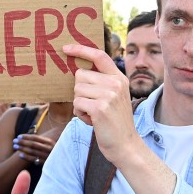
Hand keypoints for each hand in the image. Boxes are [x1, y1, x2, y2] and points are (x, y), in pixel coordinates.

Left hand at [13, 133, 55, 165]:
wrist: (64, 163)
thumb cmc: (55, 152)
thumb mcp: (51, 144)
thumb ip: (43, 141)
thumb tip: (30, 136)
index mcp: (50, 142)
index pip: (36, 138)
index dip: (27, 136)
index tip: (19, 136)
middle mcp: (48, 148)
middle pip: (33, 144)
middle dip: (23, 142)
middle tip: (14, 141)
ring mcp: (47, 156)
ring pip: (33, 151)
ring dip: (23, 148)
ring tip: (15, 146)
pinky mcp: (45, 163)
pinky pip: (34, 160)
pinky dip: (27, 157)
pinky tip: (20, 155)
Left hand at [64, 44, 137, 164]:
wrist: (126, 145)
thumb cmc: (115, 122)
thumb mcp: (114, 96)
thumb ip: (102, 82)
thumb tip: (77, 71)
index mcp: (119, 78)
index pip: (99, 56)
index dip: (81, 50)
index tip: (66, 48)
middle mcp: (116, 83)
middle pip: (80, 75)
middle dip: (80, 91)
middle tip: (92, 105)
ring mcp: (109, 95)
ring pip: (77, 90)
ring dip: (80, 104)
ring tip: (94, 114)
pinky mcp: (100, 108)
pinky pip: (76, 103)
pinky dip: (80, 114)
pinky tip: (92, 121)